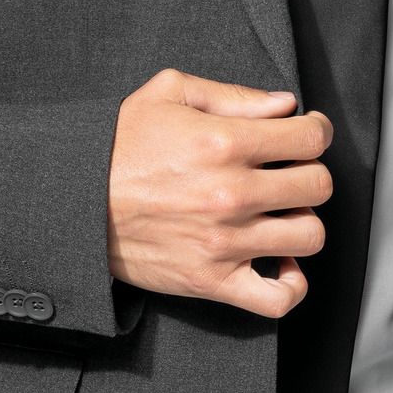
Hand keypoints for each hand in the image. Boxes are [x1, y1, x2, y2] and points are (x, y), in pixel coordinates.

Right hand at [107, 67, 333, 318]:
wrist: (75, 200)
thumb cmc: (119, 145)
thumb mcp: (168, 94)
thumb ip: (232, 95)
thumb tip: (285, 105)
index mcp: (224, 141)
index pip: (311, 138)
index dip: (316, 131)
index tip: (306, 134)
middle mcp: (231, 192)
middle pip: (317, 185)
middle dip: (308, 173)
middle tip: (288, 171)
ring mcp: (225, 242)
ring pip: (309, 236)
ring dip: (300, 221)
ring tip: (280, 213)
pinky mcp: (213, 281)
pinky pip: (278, 298)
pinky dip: (290, 284)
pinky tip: (280, 262)